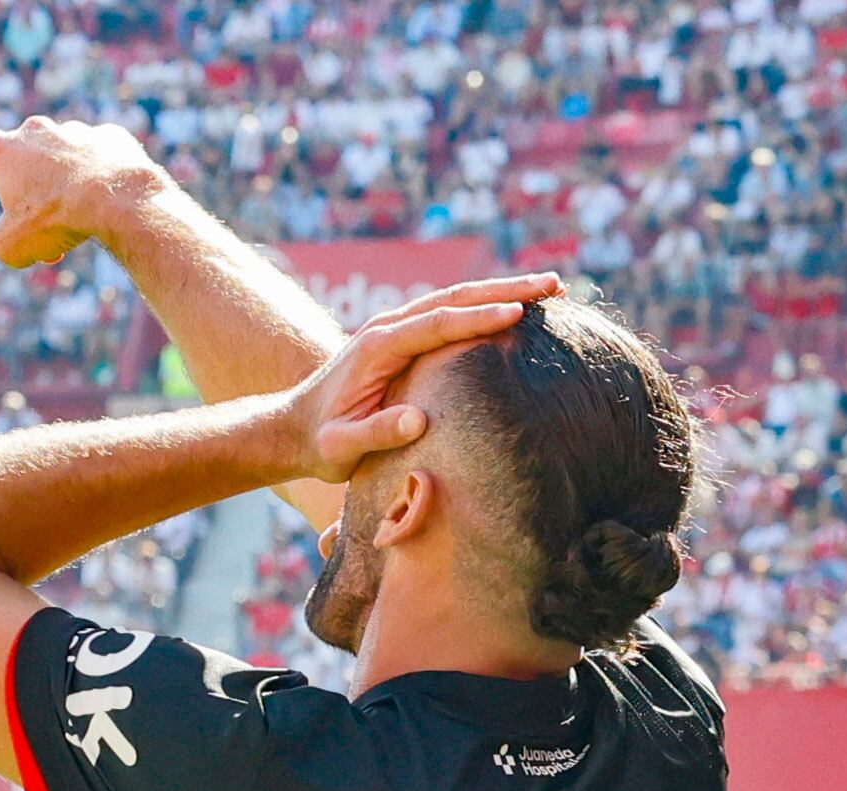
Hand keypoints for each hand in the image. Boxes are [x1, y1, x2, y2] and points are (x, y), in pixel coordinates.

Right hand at [0, 87, 167, 266]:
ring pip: (67, 174)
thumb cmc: (58, 222)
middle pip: (26, 175)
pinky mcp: (111, 138)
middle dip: (35, 203)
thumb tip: (29, 229)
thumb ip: (6, 240)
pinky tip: (115, 204)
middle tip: (53, 232)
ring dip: (71, 200)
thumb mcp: (13, 249)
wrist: (119, 200)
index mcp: (2, 153)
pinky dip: (104, 189)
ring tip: (87, 223)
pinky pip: (102, 168)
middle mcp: (36, 133)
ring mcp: (76, 131)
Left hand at [284, 274, 562, 482]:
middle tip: (555, 285)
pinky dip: (484, 305)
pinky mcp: (401, 337)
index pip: (435, 324)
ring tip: (551, 289)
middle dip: (505, 289)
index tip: (518, 313)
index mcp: (376, 348)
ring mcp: (393, 328)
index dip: (477, 318)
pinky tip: (517, 308)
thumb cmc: (319, 444)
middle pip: (453, 298)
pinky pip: (448, 313)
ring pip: (454, 299)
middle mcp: (386, 328)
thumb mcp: (340, 447)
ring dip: (502, 290)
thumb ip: (374, 434)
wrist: (292, 429)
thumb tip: (419, 420)